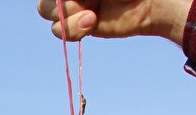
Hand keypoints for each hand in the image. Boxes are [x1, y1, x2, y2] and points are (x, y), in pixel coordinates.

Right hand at [36, 0, 192, 44]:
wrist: (151, 3)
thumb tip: (66, 0)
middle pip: (44, 1)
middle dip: (62, 4)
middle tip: (89, 1)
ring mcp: (73, 7)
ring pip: (48, 14)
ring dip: (69, 15)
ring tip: (93, 14)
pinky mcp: (78, 26)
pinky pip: (60, 31)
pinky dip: (74, 29)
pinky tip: (93, 22)